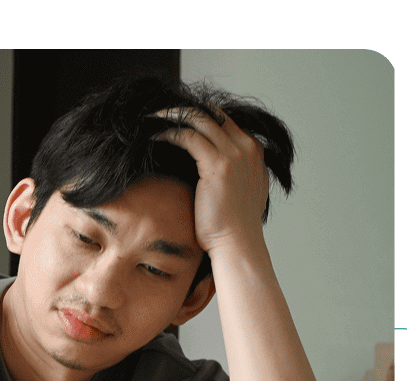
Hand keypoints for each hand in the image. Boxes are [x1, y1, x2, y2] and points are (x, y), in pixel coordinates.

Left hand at [152, 107, 269, 256]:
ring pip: (199, 119)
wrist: (237, 243)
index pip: (224, 120)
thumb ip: (236, 173)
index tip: (177, 120)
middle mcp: (247, 147)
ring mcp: (234, 154)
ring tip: (152, 120)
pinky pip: (188, 136)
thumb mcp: (242, 191)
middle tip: (160, 113)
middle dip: (184, 110)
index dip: (199, 116)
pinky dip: (170, 133)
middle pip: (212, 113)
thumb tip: (218, 170)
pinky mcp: (217, 165)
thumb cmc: (233, 225)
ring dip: (173, 116)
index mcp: (254, 151)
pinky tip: (155, 137)